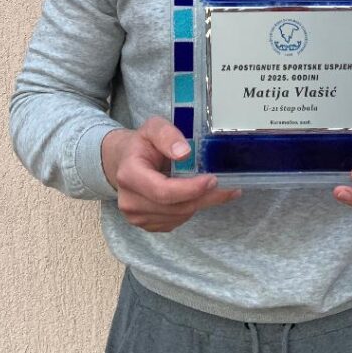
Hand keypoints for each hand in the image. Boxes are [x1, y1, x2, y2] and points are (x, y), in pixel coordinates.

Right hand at [101, 117, 240, 231]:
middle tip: (228, 186)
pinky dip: (190, 208)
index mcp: (129, 175)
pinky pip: (176, 221)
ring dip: (200, 203)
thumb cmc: (141, 144)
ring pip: (179, 216)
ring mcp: (136, 217)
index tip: (212, 179)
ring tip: (213, 187)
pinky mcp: (146, 224)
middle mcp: (129, 201)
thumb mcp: (153, 127)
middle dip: (204, 197)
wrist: (123, 162)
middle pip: (175, 207)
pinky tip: (195, 195)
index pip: (163, 191)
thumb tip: (184, 153)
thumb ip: (167, 135)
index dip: (190, 189)